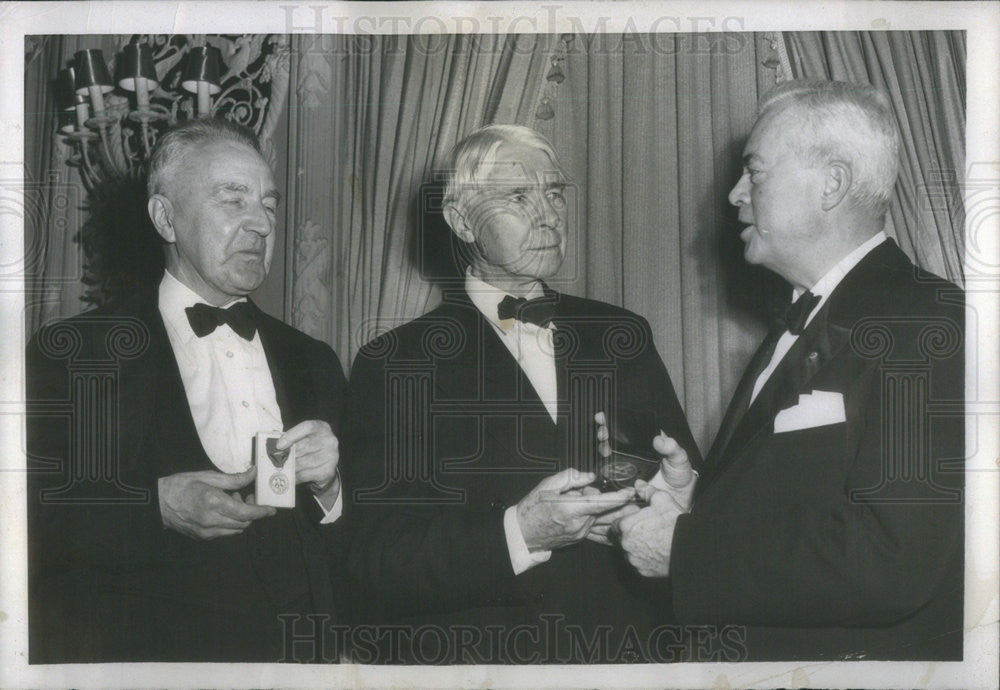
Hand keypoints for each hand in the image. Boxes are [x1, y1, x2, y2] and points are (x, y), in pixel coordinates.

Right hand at [158, 467, 275, 539]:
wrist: (157, 503)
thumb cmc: (181, 485)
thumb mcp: (207, 476)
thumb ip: (233, 479)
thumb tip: (253, 473)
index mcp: (213, 502)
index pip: (246, 512)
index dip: (261, 511)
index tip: (271, 509)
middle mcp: (211, 520)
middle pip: (244, 523)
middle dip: (252, 511)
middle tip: (246, 495)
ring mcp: (206, 532)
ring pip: (236, 530)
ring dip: (241, 518)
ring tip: (232, 501)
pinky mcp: (202, 537)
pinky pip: (225, 533)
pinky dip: (231, 523)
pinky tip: (222, 510)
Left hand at [279, 420, 339, 501]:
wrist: (326, 469)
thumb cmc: (311, 450)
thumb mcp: (305, 439)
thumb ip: (294, 439)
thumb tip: (276, 446)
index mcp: (322, 428)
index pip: (307, 427)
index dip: (292, 435)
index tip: (279, 445)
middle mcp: (329, 440)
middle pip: (303, 446)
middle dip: (288, 455)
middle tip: (276, 460)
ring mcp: (331, 456)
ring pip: (302, 463)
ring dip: (289, 467)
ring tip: (280, 469)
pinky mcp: (328, 471)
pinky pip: (305, 474)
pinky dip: (294, 476)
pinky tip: (289, 477)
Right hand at [516, 468, 635, 551]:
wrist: (523, 534)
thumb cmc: (532, 508)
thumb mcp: (546, 486)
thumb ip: (570, 478)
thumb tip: (590, 476)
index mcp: (569, 509)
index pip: (600, 503)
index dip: (619, 498)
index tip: (631, 492)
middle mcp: (578, 524)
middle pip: (601, 507)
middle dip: (597, 496)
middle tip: (579, 493)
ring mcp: (580, 534)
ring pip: (598, 516)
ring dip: (595, 507)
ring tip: (576, 503)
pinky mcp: (580, 538)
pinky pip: (594, 525)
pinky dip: (594, 517)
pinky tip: (585, 515)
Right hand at [594, 412, 696, 510]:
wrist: (677, 497)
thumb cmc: (679, 474)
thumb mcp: (679, 457)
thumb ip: (671, 447)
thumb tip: (658, 440)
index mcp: (645, 441)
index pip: (627, 426)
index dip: (613, 420)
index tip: (603, 416)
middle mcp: (633, 451)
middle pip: (613, 438)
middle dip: (604, 433)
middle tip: (603, 434)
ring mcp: (627, 465)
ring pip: (609, 454)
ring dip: (602, 448)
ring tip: (605, 449)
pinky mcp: (623, 480)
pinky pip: (611, 473)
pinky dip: (604, 469)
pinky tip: (603, 465)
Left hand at [618, 481, 683, 576]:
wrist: (689, 547)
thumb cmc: (674, 523)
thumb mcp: (662, 500)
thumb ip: (647, 491)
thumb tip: (638, 484)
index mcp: (626, 526)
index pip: (616, 524)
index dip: (626, 522)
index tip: (635, 521)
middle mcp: (625, 544)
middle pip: (622, 539)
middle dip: (630, 535)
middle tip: (645, 531)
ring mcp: (634, 559)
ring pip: (629, 553)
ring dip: (636, 548)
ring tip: (652, 542)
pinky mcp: (643, 572)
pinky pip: (639, 565)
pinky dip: (645, 560)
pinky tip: (656, 553)